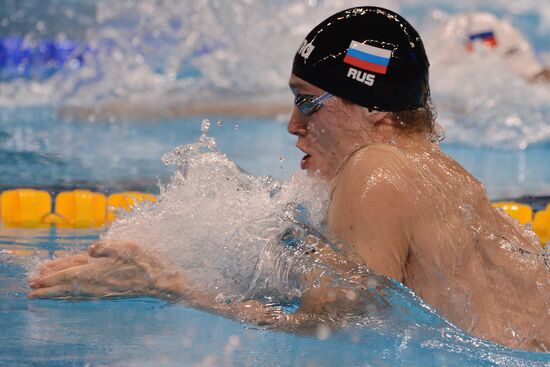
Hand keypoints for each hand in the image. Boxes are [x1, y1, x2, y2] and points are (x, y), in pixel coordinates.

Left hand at [28, 241, 185, 299]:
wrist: (160, 281)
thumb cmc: (145, 262)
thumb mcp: (128, 247)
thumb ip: (106, 246)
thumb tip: (90, 249)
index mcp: (97, 270)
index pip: (68, 273)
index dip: (50, 275)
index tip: (35, 277)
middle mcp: (96, 283)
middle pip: (66, 286)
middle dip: (48, 286)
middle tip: (31, 288)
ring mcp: (102, 290)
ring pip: (73, 292)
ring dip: (56, 293)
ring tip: (42, 295)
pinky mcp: (108, 293)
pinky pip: (83, 296)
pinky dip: (71, 297)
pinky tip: (69, 297)